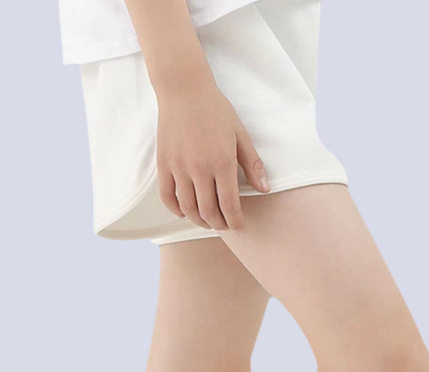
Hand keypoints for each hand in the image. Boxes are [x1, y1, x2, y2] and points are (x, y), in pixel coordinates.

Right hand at [155, 79, 269, 230]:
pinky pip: (168, 197)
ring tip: (208, 221)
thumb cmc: (216, 110)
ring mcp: (179, 168)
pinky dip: (176, 210)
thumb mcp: (240, 134)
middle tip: (225, 224)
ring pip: (188, 208)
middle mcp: (199, 169)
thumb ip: (252, 164)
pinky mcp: (164, 165)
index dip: (235, 221)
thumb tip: (265, 189)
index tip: (239, 225)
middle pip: (208, 212)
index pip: (229, 205)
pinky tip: (186, 211)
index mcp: (222, 162)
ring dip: (199, 221)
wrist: (184, 89)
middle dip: (219, 224)